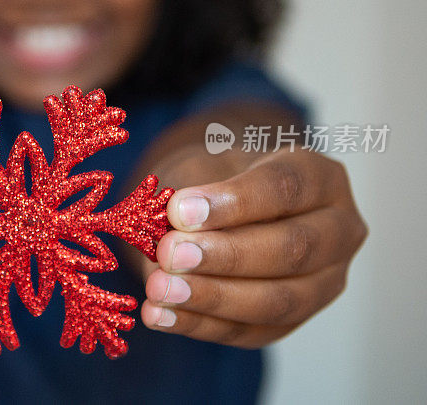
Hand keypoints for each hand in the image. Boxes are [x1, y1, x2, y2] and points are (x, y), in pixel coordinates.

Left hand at [141, 149, 366, 347]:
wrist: (216, 207)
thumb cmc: (215, 180)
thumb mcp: (202, 168)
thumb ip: (188, 197)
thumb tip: (165, 236)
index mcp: (321, 177)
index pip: (285, 188)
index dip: (233, 202)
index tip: (179, 210)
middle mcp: (338, 231)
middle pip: (291, 248)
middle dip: (225, 256)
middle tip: (169, 254)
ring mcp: (324, 282)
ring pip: (277, 300)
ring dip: (212, 297)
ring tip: (160, 290)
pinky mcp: (294, 321)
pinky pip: (251, 331)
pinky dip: (200, 325)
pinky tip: (161, 315)